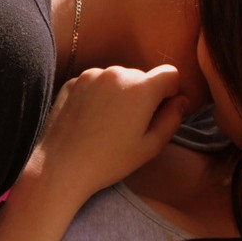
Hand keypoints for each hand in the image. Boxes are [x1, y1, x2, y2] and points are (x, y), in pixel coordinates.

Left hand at [30, 65, 185, 201]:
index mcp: (141, 88)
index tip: (159, 112)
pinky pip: (95, 84)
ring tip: (107, 125)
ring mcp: (91, 75)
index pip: (170, 74)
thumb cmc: (109, 161)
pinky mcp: (72, 82)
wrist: (60, 166)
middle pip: (141, 77)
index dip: (170, 92)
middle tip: (130, 126)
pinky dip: (97, 96)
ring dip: (118, 95)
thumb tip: (180, 101)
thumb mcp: (150, 147)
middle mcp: (117, 73)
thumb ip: (172, 120)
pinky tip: (89, 121)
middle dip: (142, 96)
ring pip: (117, 80)